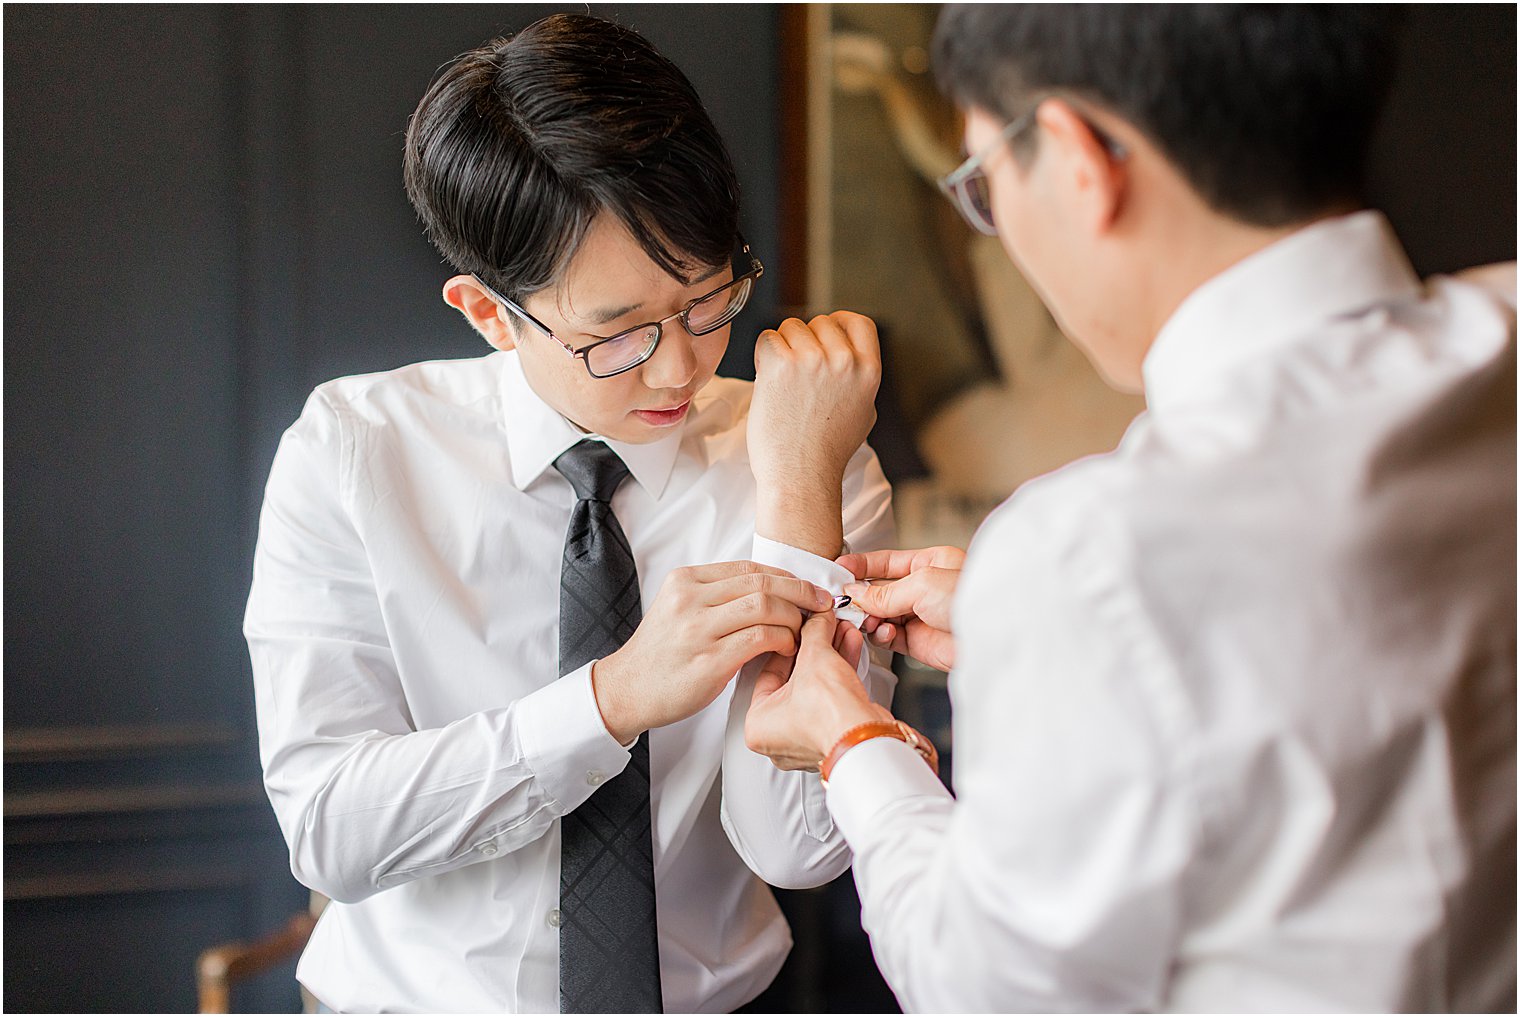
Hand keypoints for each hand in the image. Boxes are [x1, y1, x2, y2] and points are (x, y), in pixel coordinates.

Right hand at [593, 561, 832, 743]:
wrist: (627, 689)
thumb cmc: (660, 655)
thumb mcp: (679, 609)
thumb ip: (715, 596)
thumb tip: (766, 590)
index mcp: (685, 581)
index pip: (749, 568)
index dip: (786, 576)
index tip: (808, 587)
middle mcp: (691, 599)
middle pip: (762, 582)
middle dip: (801, 591)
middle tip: (822, 604)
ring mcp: (698, 628)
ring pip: (765, 606)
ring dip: (794, 617)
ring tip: (803, 631)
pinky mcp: (709, 659)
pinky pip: (760, 638)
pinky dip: (783, 639)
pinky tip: (788, 648)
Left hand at [745, 611, 894, 770]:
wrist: (868, 740)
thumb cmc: (831, 718)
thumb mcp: (815, 658)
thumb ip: (813, 632)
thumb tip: (816, 619)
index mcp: (758, 726)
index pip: (768, 671)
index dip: (787, 642)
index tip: (799, 626)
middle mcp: (781, 737)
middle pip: (795, 678)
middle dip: (814, 648)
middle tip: (821, 625)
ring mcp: (809, 738)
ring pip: (817, 687)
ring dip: (831, 656)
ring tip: (840, 631)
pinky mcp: (835, 735)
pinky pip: (832, 698)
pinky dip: (841, 672)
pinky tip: (850, 646)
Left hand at [748, 312, 881, 556]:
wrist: (800, 476)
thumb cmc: (827, 452)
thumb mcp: (863, 412)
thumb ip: (858, 379)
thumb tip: (848, 356)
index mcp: (868, 371)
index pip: (858, 322)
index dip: (839, 323)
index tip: (824, 335)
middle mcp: (844, 361)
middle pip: (819, 322)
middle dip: (804, 341)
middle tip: (796, 374)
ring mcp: (812, 360)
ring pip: (790, 328)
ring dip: (782, 349)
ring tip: (783, 384)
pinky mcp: (781, 365)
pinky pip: (766, 340)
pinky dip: (762, 357)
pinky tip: (768, 382)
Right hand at [836, 546, 964, 671]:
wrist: (993, 638)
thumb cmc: (969, 601)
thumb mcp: (922, 583)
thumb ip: (884, 591)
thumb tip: (854, 594)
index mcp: (930, 563)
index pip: (887, 562)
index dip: (861, 566)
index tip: (838, 570)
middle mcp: (924, 589)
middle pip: (880, 590)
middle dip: (860, 596)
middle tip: (843, 602)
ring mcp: (920, 615)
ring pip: (880, 614)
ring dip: (868, 617)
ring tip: (865, 620)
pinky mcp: (918, 642)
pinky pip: (888, 636)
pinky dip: (880, 634)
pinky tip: (882, 632)